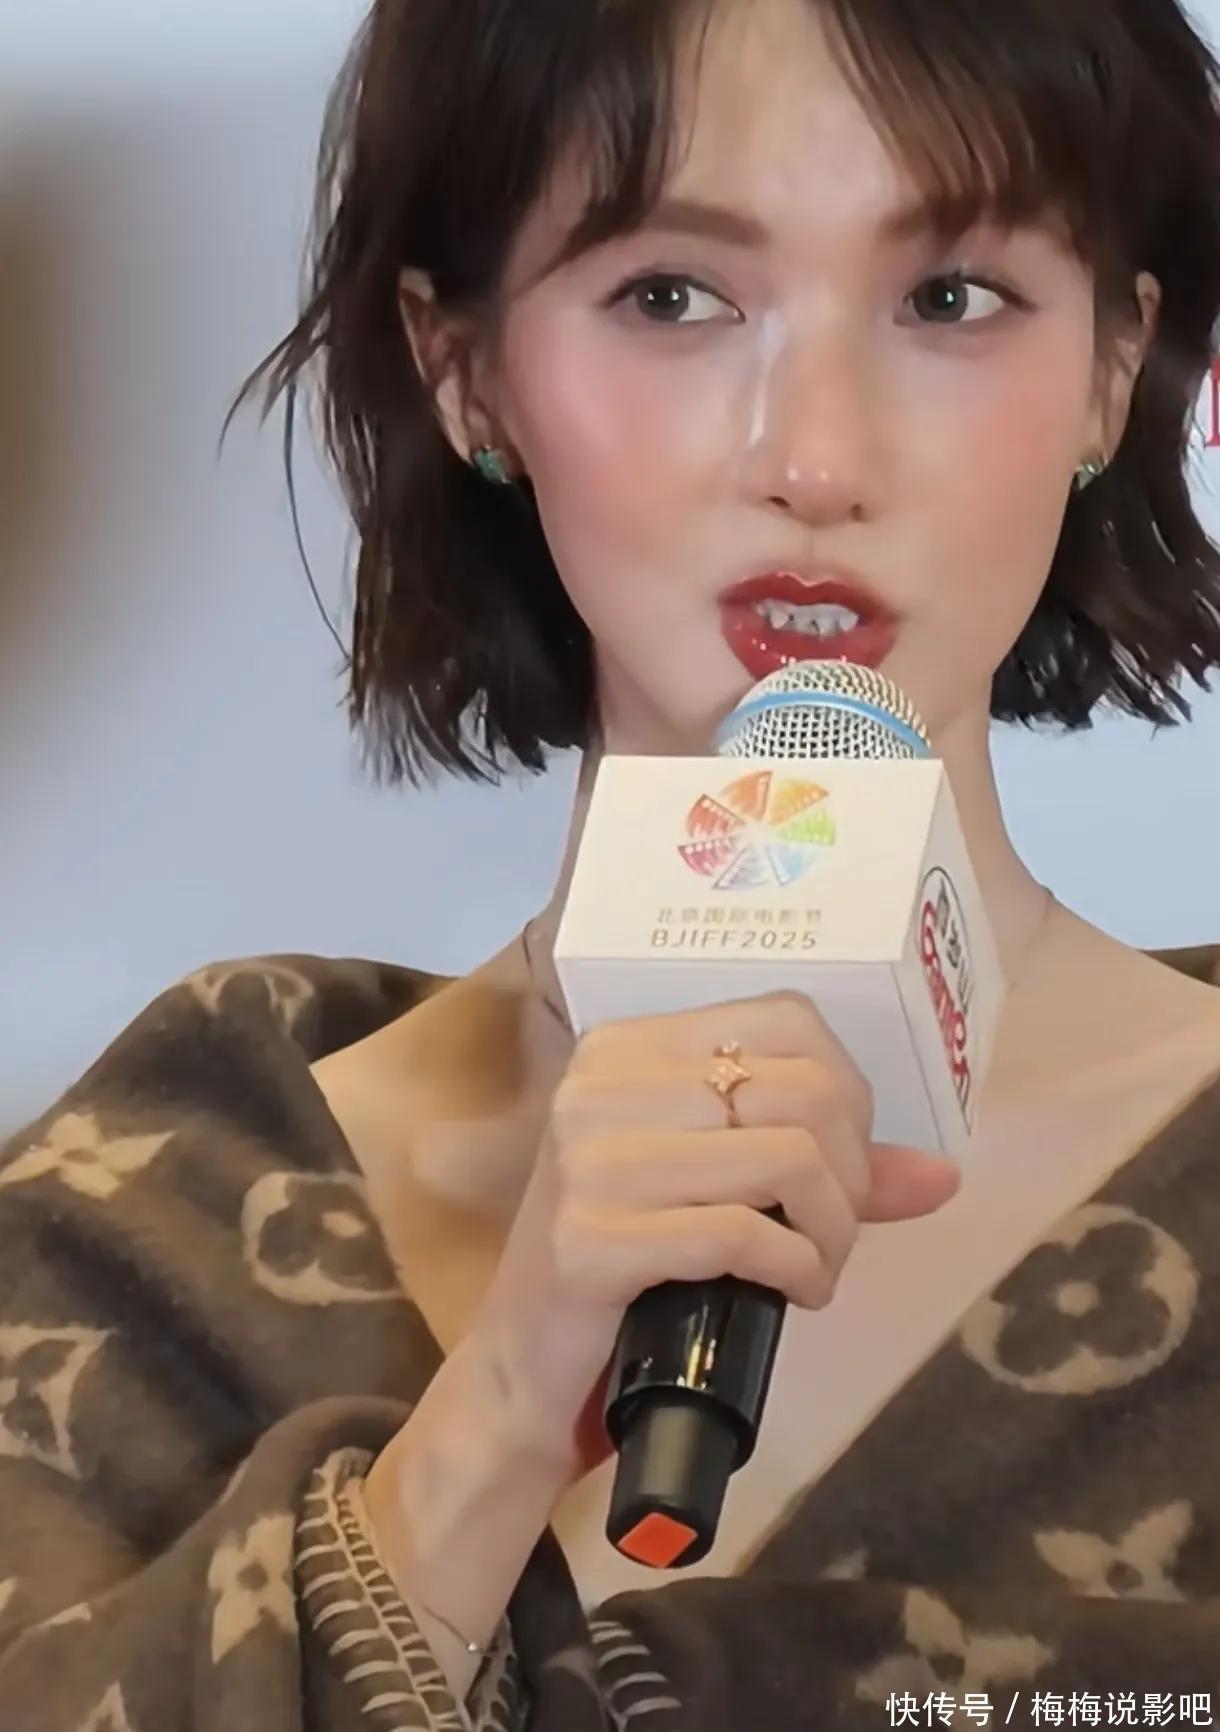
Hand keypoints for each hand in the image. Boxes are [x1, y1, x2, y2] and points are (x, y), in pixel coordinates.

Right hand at [461, 990, 961, 1486]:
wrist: (523, 1373)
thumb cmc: (626, 1268)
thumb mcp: (716, 1194)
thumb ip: (824, 1171)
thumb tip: (942, 1176)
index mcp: (627, 1049)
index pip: (787, 1021)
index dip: (846, 1093)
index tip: (841, 1166)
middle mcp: (600, 1085)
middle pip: (801, 1092)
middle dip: (849, 1177)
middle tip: (831, 1236)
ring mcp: (588, 1160)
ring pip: (785, 1159)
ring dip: (830, 1233)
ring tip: (813, 1269)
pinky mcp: (589, 1240)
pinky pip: (744, 1234)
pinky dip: (797, 1269)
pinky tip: (792, 1294)